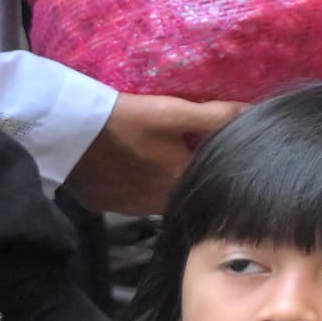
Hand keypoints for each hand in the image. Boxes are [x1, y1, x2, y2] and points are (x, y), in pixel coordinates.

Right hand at [69, 92, 236, 215]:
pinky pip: (127, 199)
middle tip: (185, 153)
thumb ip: (217, 116)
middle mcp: (155, 205)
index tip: (219, 156)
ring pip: (155, 198)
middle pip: (181, 193)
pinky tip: (129, 168)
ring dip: (160, 183)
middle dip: (186, 176)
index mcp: (177, 184)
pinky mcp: (102, 204)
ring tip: (157, 159)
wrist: (68, 131)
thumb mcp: (175, 112)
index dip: (214, 169)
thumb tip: (253, 116)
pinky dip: (133, 186)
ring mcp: (125, 208)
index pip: (207, 184)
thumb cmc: (127, 120)